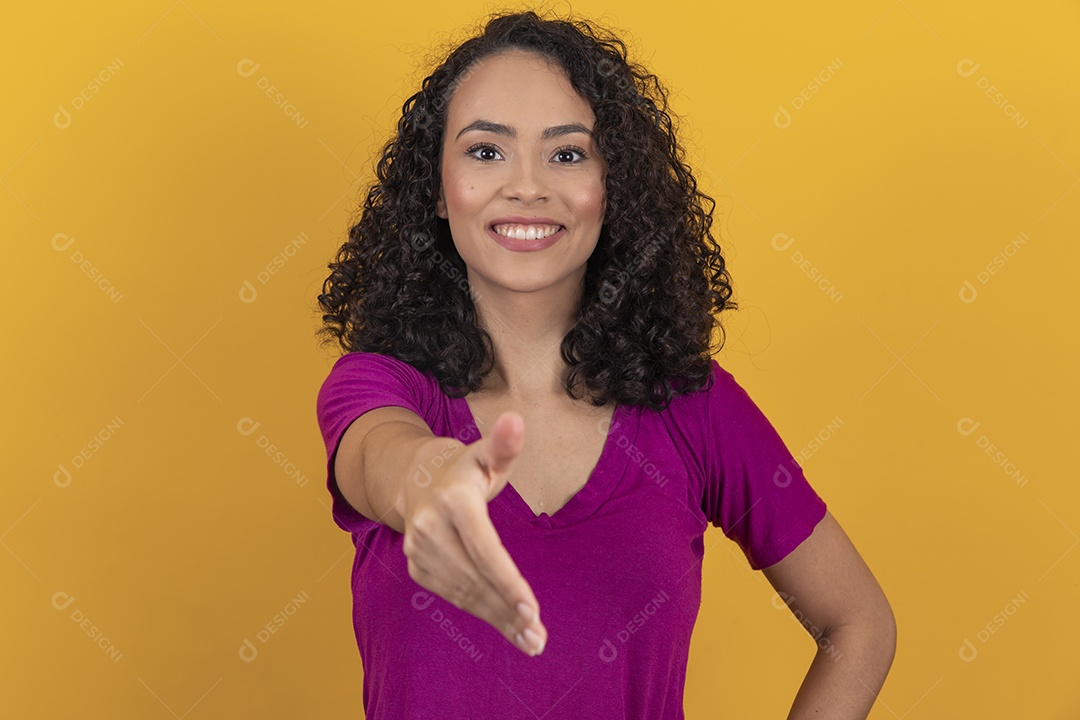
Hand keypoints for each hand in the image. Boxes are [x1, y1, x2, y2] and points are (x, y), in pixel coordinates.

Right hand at [397, 411, 546, 655]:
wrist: (414, 478)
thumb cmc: (465, 468)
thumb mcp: (486, 453)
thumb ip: (504, 444)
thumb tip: (516, 419)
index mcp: (452, 500)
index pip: (485, 548)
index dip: (508, 580)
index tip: (531, 609)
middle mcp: (429, 528)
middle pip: (476, 578)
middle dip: (508, 610)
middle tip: (539, 637)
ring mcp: (419, 550)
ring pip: (464, 593)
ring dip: (498, 620)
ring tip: (531, 641)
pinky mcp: (417, 567)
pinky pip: (453, 596)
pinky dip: (482, 614)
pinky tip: (507, 627)